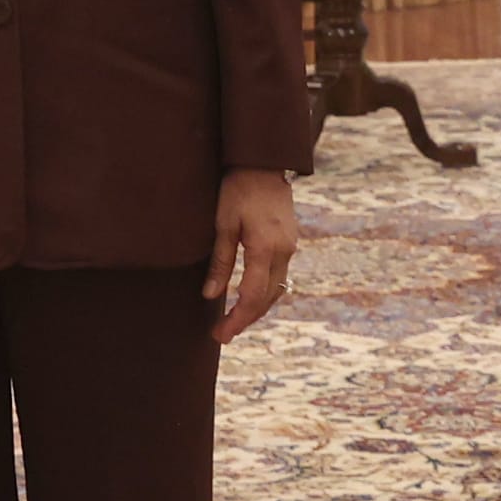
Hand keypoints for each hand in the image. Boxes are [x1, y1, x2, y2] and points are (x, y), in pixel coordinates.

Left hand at [204, 167, 297, 345]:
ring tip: (233, 323)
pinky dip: (265, 293)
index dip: (238, 318)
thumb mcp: (223, 225)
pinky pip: (279, 277)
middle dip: (245, 320)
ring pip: (277, 291)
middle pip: (268, 298)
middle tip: (221, 335)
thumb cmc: (238, 190)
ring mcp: (290, 247)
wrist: (263, 165)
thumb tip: (210, 295)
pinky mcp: (289, 242)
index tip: (220, 334)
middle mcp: (283, 251)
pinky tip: (248, 299)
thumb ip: (220, 262)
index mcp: (265, 247)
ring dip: (256, 309)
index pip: (253, 296)